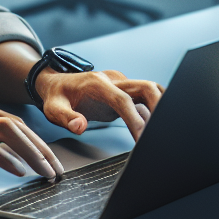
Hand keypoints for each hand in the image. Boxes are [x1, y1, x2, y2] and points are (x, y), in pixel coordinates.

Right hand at [0, 95, 64, 179]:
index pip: (12, 120)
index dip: (36, 141)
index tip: (50, 161)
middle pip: (16, 124)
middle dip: (42, 149)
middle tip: (56, 171)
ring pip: (6, 132)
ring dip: (31, 154)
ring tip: (44, 173)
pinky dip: (5, 158)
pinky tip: (16, 171)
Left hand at [33, 68, 163, 140]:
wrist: (56, 83)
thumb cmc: (56, 96)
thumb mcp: (53, 108)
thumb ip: (66, 117)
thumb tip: (80, 126)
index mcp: (97, 83)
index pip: (123, 100)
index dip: (135, 119)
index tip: (142, 138)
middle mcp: (113, 81)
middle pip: (146, 87)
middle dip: (160, 106)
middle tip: (164, 132)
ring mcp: (121, 85)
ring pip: (150, 90)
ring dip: (162, 106)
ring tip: (166, 130)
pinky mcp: (125, 94)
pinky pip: (146, 98)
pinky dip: (156, 109)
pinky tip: (158, 127)